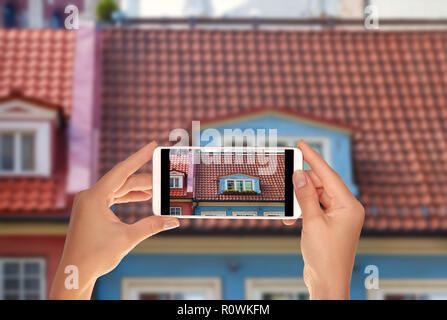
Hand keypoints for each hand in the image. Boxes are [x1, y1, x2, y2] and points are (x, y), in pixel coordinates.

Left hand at [50, 141, 179, 298]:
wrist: (76, 272)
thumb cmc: (95, 256)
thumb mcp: (127, 238)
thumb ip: (151, 226)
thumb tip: (173, 220)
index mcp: (94, 197)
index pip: (121, 171)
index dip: (139, 157)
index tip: (151, 145)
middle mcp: (89, 196)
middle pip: (122, 180)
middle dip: (144, 180)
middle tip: (164, 178)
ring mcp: (89, 203)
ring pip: (118, 189)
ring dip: (137, 189)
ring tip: (157, 189)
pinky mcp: (91, 210)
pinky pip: (112, 197)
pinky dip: (127, 197)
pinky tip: (142, 198)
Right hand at [284, 140, 363, 299]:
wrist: (327, 282)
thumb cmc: (325, 256)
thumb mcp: (312, 222)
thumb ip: (305, 196)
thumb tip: (299, 174)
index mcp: (349, 205)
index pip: (329, 175)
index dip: (314, 158)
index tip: (302, 144)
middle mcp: (346, 209)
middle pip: (321, 185)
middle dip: (302, 185)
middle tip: (286, 180)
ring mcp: (337, 217)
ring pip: (315, 197)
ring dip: (299, 201)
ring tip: (288, 208)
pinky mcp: (328, 224)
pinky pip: (313, 209)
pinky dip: (301, 211)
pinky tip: (291, 219)